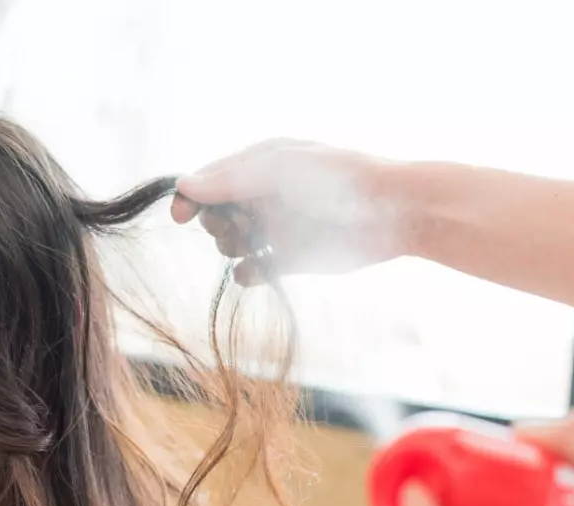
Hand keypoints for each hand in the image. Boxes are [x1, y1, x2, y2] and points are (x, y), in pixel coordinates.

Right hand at [170, 139, 403, 281]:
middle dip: (216, 222)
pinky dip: (248, 273)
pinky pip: (254, 270)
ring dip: (232, 246)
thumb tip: (183, 185)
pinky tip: (255, 269)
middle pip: (217, 213)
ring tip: (250, 243)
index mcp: (261, 165)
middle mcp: (264, 196)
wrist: (392, 213)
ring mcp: (276, 228)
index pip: (212, 180)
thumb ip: (230, 179)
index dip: (192, 197)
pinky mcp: (289, 259)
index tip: (181, 215)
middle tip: (233, 227)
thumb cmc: (336, 180)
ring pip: (232, 243)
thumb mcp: (279, 169)